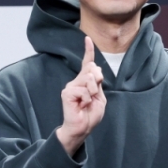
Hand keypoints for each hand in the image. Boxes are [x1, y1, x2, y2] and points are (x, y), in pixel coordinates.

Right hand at [56, 36, 105, 155]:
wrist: (82, 128)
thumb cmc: (90, 114)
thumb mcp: (100, 97)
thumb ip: (97, 83)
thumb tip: (91, 69)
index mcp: (84, 81)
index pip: (87, 64)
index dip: (88, 51)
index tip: (87, 39)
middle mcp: (75, 81)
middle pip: (92, 69)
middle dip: (98, 81)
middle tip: (94, 95)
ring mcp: (70, 86)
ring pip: (89, 78)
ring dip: (93, 91)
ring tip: (87, 102)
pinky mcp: (67, 93)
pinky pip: (84, 89)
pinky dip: (87, 98)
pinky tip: (82, 105)